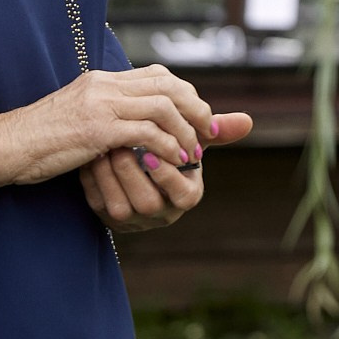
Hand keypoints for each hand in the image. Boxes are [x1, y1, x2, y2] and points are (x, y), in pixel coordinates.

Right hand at [0, 65, 216, 185]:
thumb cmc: (40, 139)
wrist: (6, 146)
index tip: (200, 118)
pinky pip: (146, 132)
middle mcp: (104, 85)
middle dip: (196, 109)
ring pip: (163, 105)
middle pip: (168, 84)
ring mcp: (100, 104)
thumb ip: (108, 114)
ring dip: (186, 130)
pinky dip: (167, 146)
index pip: (158, 75)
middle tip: (210, 133)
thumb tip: (133, 127)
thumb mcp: (78, 117)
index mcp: (102, 80)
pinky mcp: (96, 129)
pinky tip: (174, 160)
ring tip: (194, 152)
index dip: (186, 95)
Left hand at [80, 108, 254, 231]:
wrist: (136, 164)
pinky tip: (91, 155)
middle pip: (148, 202)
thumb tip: (248, 120)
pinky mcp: (104, 215)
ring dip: (110, 175)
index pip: (182, 194)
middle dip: (133, 173)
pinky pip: (96, 201)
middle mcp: (161, 213)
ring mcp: (131, 218)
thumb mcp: (191, 141)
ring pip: (119, 205)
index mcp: (186, 195)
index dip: (167, 177)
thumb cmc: (169, 150)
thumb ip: (215, 131)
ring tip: (104, 147)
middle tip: (120, 145)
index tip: (152, 155)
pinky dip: (93, 178)